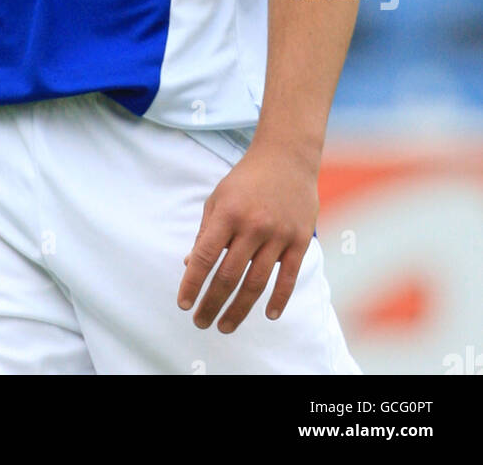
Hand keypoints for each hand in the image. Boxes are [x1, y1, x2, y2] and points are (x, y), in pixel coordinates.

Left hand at [177, 142, 318, 332]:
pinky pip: (288, 277)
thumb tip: (191, 266)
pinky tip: (268, 314)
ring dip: (239, 309)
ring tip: (225, 326)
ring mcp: (278, 234)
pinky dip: (279, 298)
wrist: (287, 156)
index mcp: (228, 214)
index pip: (205, 257)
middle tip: (202, 323)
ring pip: (256, 283)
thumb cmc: (246, 179)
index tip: (184, 305)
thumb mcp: (218, 198)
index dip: (192, 283)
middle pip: (229, 276)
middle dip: (212, 303)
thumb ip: (206, 232)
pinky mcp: (300, 240)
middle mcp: (253, 226)